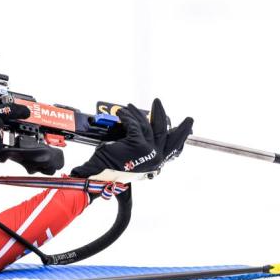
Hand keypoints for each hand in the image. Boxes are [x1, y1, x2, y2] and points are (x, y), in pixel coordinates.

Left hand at [71, 99, 192, 177]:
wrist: (100, 176)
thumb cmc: (113, 171)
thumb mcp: (132, 162)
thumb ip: (144, 153)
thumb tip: (146, 137)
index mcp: (157, 162)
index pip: (174, 147)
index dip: (179, 134)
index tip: (179, 125)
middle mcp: (156, 157)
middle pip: (164, 131)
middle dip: (161, 114)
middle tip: (157, 102)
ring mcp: (148, 150)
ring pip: (146, 125)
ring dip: (136, 113)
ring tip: (130, 107)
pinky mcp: (137, 143)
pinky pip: (132, 124)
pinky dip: (126, 117)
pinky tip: (121, 113)